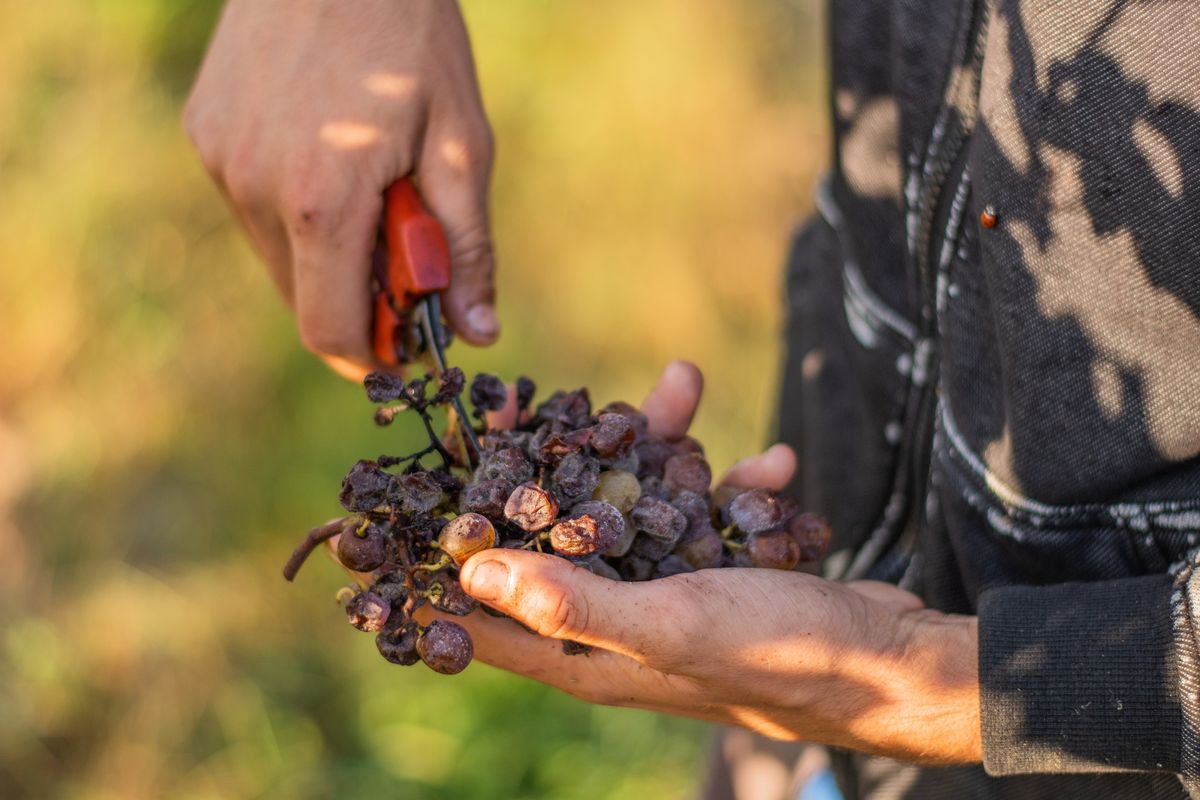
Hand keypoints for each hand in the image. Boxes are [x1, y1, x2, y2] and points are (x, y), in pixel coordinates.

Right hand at [185, 0, 497, 378]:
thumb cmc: (409, 38)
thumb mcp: (460, 143)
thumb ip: (465, 248)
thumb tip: (477, 335)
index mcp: (320, 200)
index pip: (329, 331)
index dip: (372, 357)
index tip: (408, 348)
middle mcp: (253, 188)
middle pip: (304, 300)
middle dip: (360, 300)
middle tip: (409, 250)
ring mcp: (221, 161)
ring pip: (278, 257)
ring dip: (328, 254)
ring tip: (372, 185)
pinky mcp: (205, 135)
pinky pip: (253, 209)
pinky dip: (296, 212)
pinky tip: (331, 152)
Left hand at [443, 362, 982, 763]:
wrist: (896, 666)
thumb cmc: (779, 655)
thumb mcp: (667, 625)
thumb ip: (571, 601)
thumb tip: (472, 570)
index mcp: (587, 653)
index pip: (483, 613)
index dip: (443, 557)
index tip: (415, 494)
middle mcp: (619, 622)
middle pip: (558, 535)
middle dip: (561, 464)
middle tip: (558, 400)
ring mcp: (671, 592)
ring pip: (637, 505)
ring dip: (663, 449)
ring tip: (684, 387)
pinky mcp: (720, 572)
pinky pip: (705, 511)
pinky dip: (733, 485)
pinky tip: (773, 467)